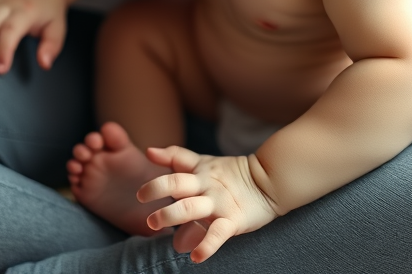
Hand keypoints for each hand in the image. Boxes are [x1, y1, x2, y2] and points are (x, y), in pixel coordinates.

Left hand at [138, 146, 278, 262]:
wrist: (270, 181)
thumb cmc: (233, 177)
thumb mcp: (207, 167)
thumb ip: (181, 169)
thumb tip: (151, 156)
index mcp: (200, 171)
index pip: (178, 160)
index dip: (161, 158)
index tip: (145, 163)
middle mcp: (206, 185)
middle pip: (177, 183)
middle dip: (156, 189)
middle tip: (141, 198)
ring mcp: (218, 203)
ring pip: (190, 208)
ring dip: (170, 214)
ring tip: (153, 222)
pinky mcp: (232, 220)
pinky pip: (217, 234)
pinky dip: (206, 246)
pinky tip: (194, 257)